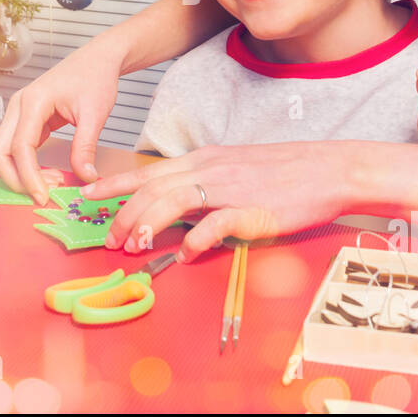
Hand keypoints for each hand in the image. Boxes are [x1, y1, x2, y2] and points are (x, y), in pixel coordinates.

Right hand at [0, 43, 121, 203]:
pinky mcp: (26, 120)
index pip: (20, 147)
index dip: (29, 176)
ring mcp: (19, 113)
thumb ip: (86, 147)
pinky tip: (49, 175)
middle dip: (15, 179)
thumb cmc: (96, 78)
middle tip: (44, 196)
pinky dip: (27, 166)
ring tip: (53, 183)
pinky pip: (17, 149)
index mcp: (33, 101)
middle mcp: (18, 106)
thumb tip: (86, 178)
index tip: (44, 198)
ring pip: (3, 152)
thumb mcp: (95, 114)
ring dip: (21, 174)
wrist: (98, 59)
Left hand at [81, 141, 357, 262]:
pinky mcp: (253, 210)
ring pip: (173, 201)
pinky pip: (216, 225)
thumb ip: (206, 185)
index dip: (113, 186)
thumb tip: (180, 207)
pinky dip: (197, 241)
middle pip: (152, 188)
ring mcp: (230, 188)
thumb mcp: (237, 168)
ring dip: (147, 225)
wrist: (332, 168)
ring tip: (133, 246)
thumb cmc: (287, 171)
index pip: (147, 172)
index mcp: (204, 160)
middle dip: (122, 214)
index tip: (86, 198)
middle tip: (107, 239)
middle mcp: (209, 170)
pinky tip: (187, 256)